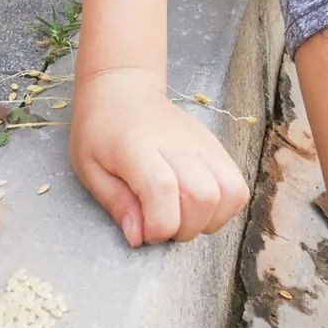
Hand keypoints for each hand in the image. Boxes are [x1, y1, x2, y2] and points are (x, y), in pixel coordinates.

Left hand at [69, 66, 249, 245]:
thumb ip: (116, 203)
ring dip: (209, 220)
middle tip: (160, 223)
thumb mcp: (90, 167)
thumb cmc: (101, 129)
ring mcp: (202, 142)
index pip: (162, 189)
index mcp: (137, 146)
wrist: (124, 89)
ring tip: (182, 216)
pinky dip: (224, 207)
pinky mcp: (216, 147)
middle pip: (204, 196)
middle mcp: (177, 142)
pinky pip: (238, 187)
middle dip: (184, 228)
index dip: (158, 225)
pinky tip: (198, 207)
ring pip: (230, 192)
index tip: (143, 230)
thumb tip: (139, 238)